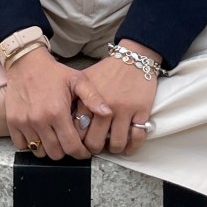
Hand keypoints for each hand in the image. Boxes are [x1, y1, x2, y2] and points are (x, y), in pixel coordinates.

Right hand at [4, 48, 111, 160]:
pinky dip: (31, 143)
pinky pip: (22, 146)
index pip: (71, 147)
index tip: (84, 151)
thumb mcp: (77, 80)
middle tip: (68, 141)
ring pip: (39, 152)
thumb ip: (93, 97)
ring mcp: (24, 123)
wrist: (26, 62)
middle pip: (55, 154)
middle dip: (65, 151)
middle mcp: (39, 120)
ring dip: (48, 148)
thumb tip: (107, 112)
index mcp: (57, 112)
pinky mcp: (12, 122)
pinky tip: (39, 132)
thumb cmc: (54, 72)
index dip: (80, 153)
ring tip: (54, 136)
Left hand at [76, 41, 158, 155]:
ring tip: (111, 146)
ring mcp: (124, 109)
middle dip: (94, 149)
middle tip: (95, 148)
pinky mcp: (141, 111)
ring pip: (116, 143)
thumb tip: (64, 121)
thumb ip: (76, 100)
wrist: (134, 58)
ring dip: (113, 149)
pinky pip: (137, 137)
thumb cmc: (108, 71)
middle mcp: (106, 106)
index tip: (80, 143)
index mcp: (89, 99)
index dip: (78, 141)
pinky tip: (128, 146)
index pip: (78, 130)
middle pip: (96, 141)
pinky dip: (132, 146)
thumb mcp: (86, 80)